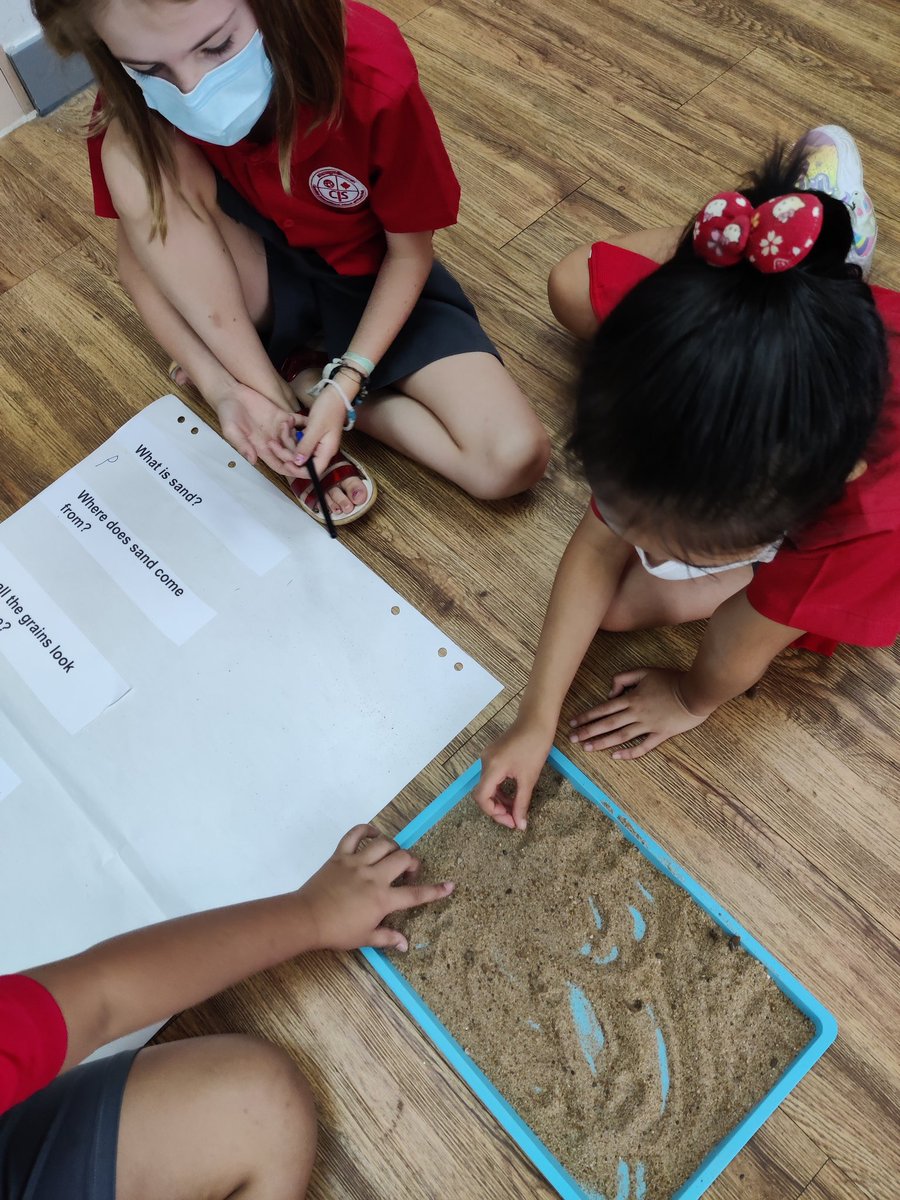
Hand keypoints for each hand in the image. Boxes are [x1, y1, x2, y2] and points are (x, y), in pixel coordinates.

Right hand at [214, 381, 307, 479]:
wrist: (230, 394)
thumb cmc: (227, 414)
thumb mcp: (230, 431)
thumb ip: (242, 445)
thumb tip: (252, 460)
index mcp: (261, 449)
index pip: (279, 465)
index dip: (289, 470)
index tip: (296, 468)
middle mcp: (273, 441)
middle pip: (291, 455)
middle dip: (298, 455)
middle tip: (301, 447)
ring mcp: (279, 429)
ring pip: (297, 440)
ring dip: (299, 436)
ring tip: (287, 422)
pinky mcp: (282, 415)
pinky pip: (299, 422)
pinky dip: (305, 423)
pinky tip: (309, 421)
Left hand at [291, 380, 357, 478]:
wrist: (336, 395)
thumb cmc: (329, 409)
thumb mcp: (315, 428)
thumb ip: (306, 446)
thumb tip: (297, 462)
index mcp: (326, 452)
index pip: (313, 472)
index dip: (298, 471)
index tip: (285, 462)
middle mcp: (323, 451)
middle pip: (304, 463)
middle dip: (287, 455)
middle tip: (274, 443)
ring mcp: (318, 445)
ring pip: (300, 453)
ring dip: (288, 443)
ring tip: (282, 427)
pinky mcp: (314, 437)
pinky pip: (300, 443)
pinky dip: (292, 437)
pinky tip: (287, 426)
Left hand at [296, 825, 453, 951]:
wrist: (307, 919)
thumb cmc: (337, 931)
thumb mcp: (365, 938)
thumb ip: (387, 938)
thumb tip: (405, 944)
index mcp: (382, 899)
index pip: (415, 894)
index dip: (435, 891)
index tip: (450, 885)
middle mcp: (373, 877)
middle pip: (403, 859)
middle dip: (412, 863)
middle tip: (408, 873)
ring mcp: (356, 863)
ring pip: (384, 843)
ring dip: (393, 847)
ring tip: (392, 856)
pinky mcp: (340, 855)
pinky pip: (355, 834)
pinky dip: (366, 830)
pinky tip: (373, 834)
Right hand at [474, 718, 554, 830]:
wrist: (537, 719)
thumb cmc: (535, 746)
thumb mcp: (529, 778)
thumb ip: (522, 803)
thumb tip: (520, 825)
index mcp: (492, 767)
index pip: (481, 797)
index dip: (494, 813)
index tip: (511, 822)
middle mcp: (485, 762)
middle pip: (483, 793)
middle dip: (497, 809)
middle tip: (514, 819)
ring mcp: (488, 757)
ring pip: (488, 786)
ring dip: (499, 800)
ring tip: (515, 809)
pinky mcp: (493, 754)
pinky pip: (492, 777)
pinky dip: (501, 789)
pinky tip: (513, 794)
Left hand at [568, 668, 711, 759]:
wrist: (696, 692)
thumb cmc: (671, 679)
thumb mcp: (645, 671)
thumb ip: (624, 678)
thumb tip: (611, 693)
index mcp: (631, 698)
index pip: (603, 709)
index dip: (587, 716)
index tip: (572, 722)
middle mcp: (636, 713)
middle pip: (607, 724)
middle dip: (588, 731)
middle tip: (573, 739)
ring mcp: (648, 726)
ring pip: (620, 736)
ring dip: (602, 743)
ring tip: (588, 748)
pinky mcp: (661, 735)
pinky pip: (643, 746)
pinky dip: (629, 752)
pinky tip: (616, 756)